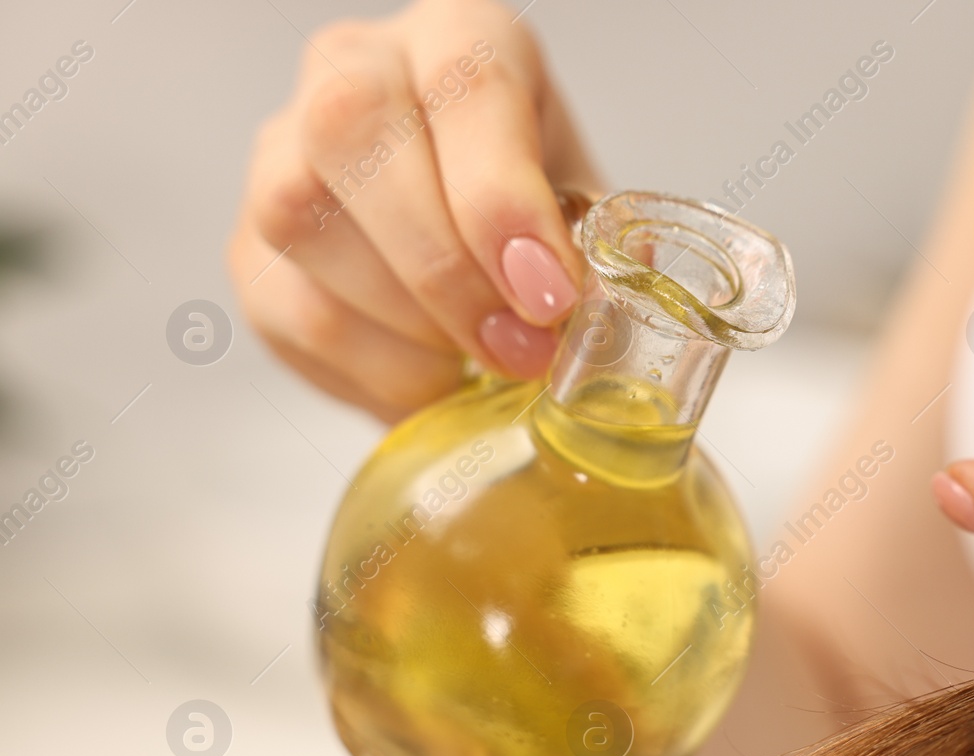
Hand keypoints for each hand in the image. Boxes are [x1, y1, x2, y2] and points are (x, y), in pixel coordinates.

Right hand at [228, 0, 600, 420]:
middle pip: (355, 133)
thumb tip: (603, 322)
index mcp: (461, 36)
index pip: (464, 87)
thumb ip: (597, 254)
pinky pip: (292, 311)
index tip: (550, 295)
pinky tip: (433, 379)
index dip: (503, 201)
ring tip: (480, 365)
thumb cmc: (535, 217)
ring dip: (409, 325)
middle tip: (516, 350)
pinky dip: (373, 368)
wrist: (469, 247)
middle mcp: (355, 68)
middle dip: (445, 267)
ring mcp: (282, 153)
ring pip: (306, 224)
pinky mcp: (250, 248)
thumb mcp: (587, 213)